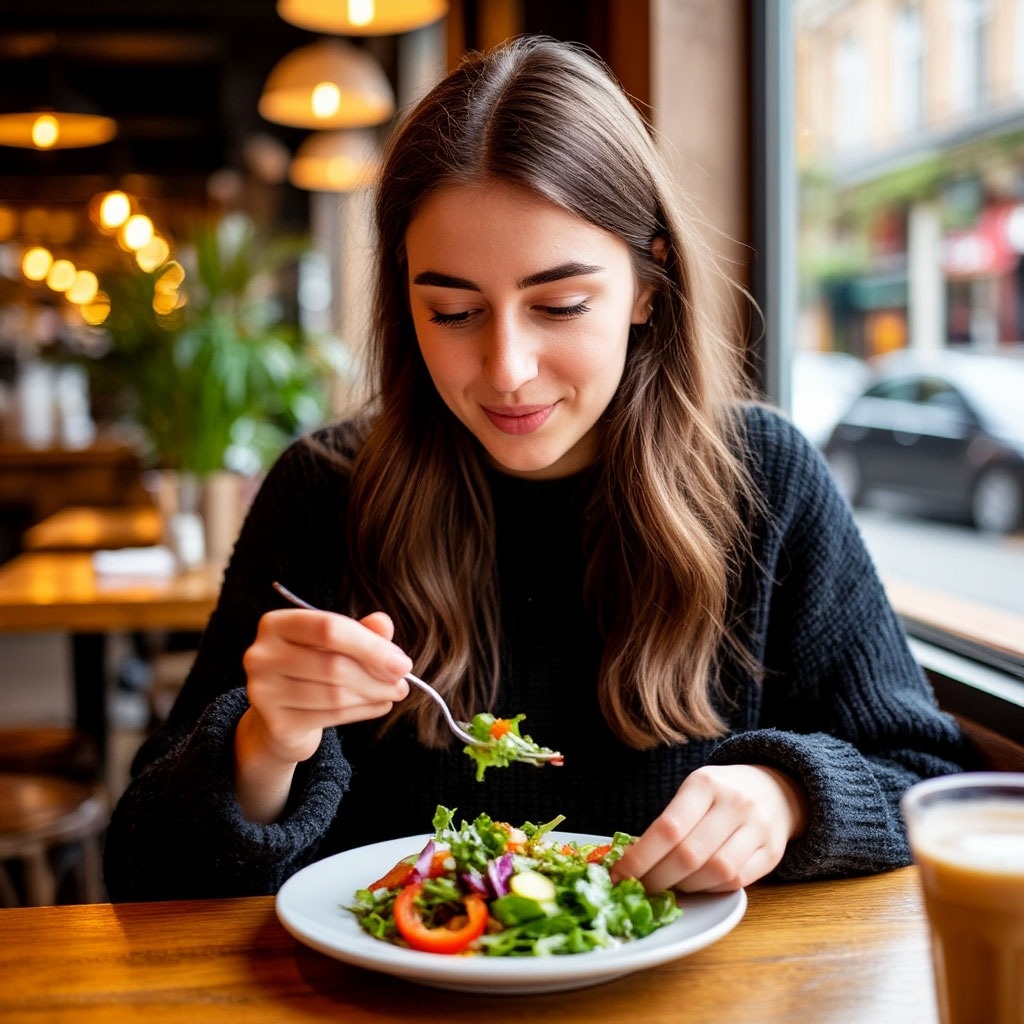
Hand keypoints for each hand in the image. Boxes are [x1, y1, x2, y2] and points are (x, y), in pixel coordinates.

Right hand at [234, 607, 411, 822]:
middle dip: (377, 675)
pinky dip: (362, 712)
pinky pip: (330, 717)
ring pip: (335, 694)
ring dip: (374, 695)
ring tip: (393, 693)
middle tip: (403, 683)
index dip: (370, 646)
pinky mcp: (275, 724)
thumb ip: (361, 631)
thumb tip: (384, 624)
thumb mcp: (336, 644)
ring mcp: (263, 691)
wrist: (280, 717)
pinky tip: (379, 706)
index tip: (402, 663)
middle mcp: (261, 655)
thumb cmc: (312, 669)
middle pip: (333, 665)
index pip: (329, 628)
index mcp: (276, 624)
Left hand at [611, 764, 808, 892]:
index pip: (668, 827)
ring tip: (670, 886)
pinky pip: (737, 881)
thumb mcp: (695, 791)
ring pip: (715, 871)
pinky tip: (698, 885)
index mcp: (705, 783)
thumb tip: (633, 861)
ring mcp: (757, 828)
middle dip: (658, 878)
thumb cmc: (721, 794)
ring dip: (685, 887)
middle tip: (640, 888)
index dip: (641, 857)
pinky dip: (711, 889)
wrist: (775, 789)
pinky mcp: (773, 852)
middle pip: (689, 854)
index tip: (620, 874)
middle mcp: (734, 803)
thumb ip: (671, 821)